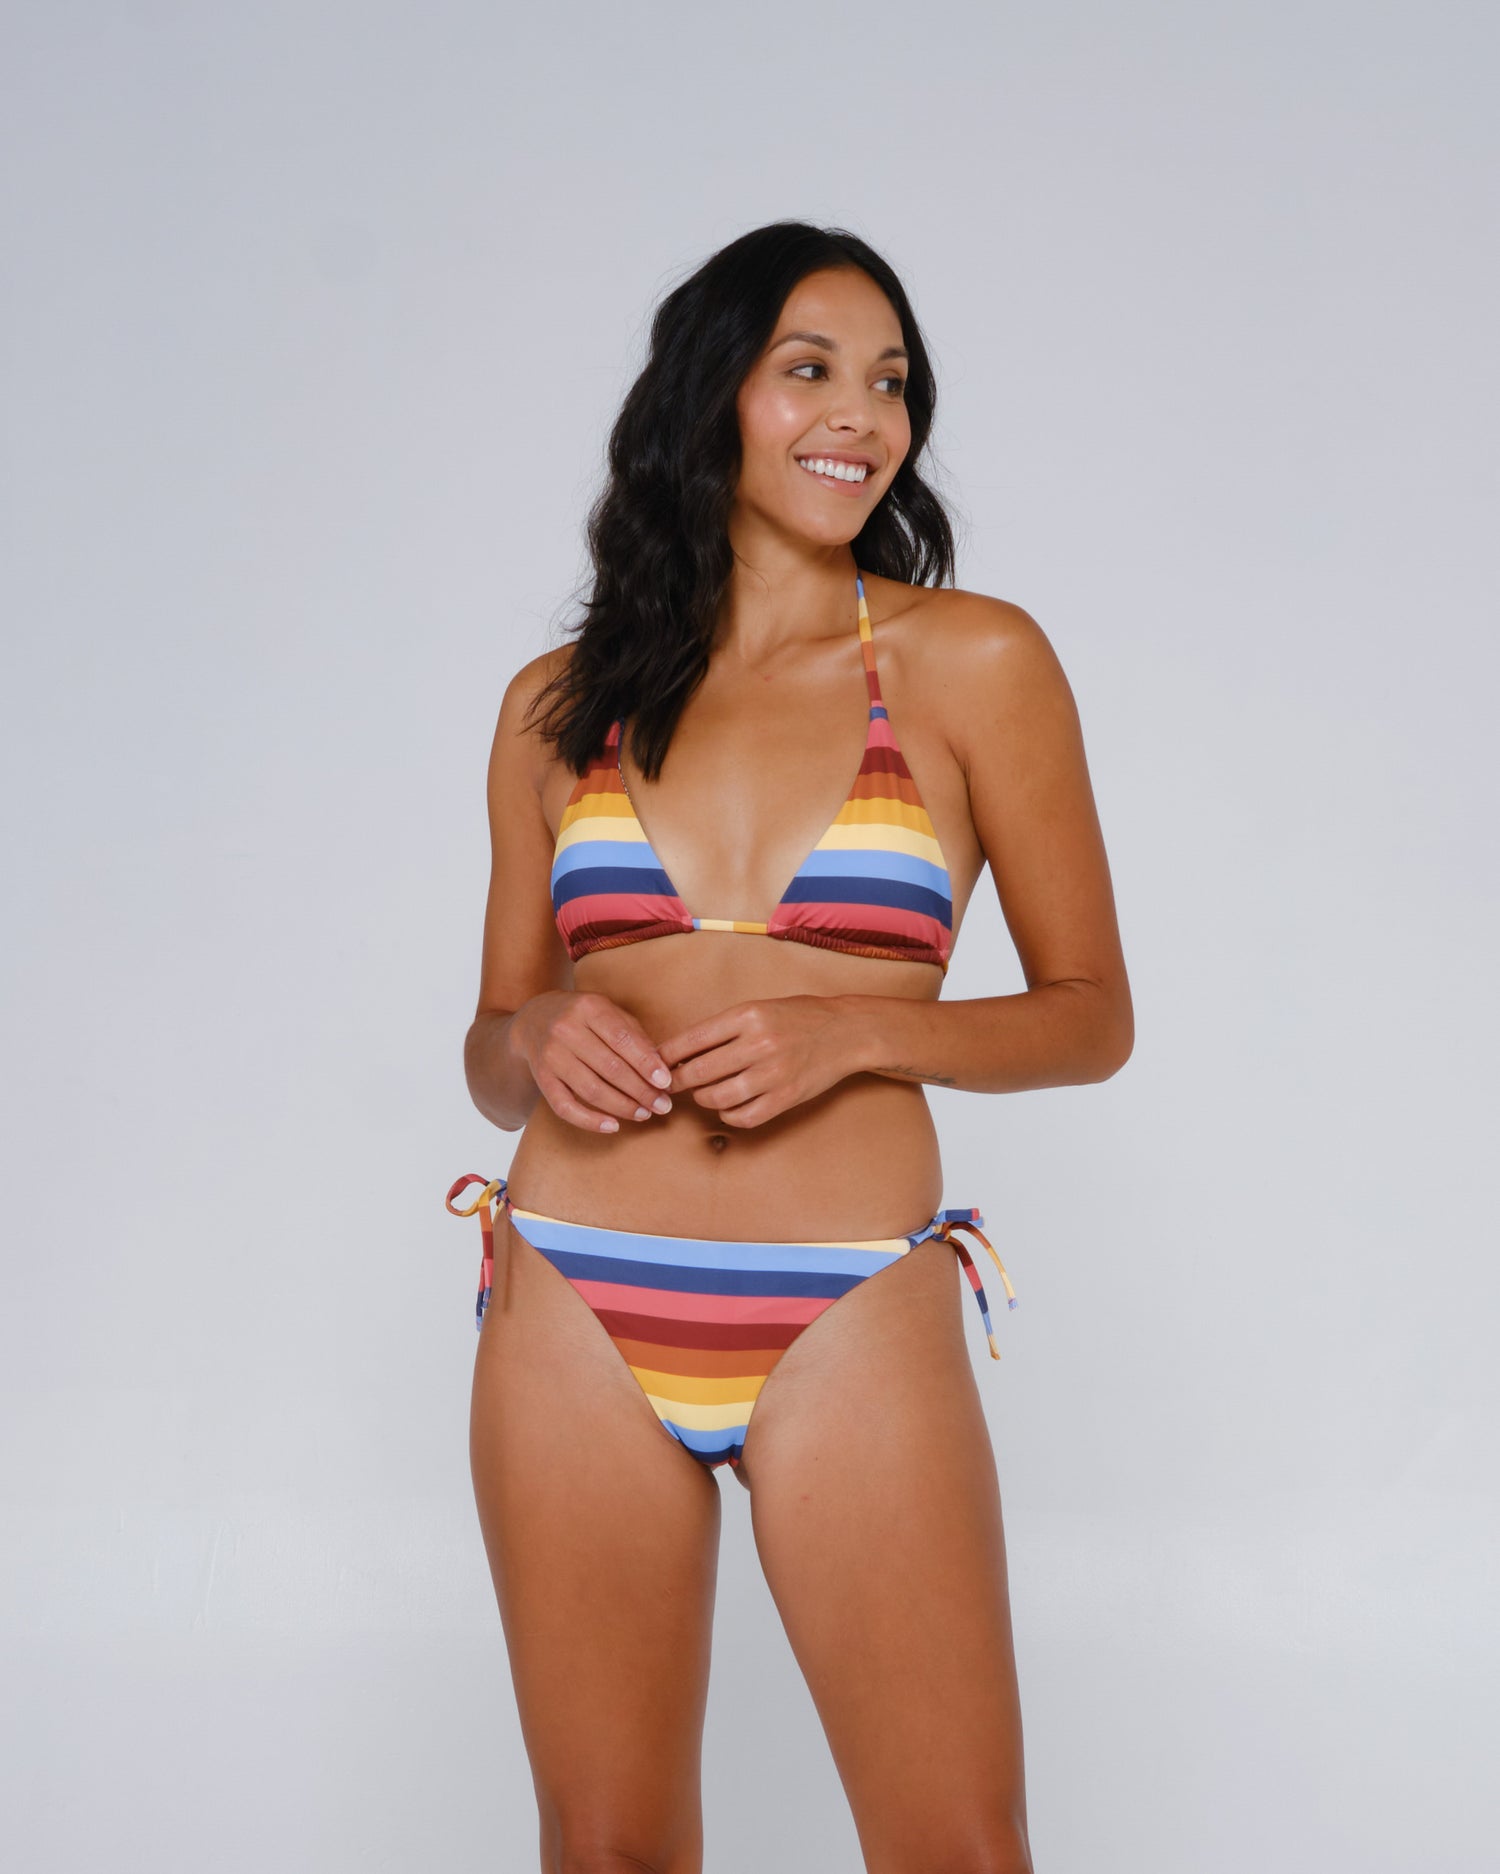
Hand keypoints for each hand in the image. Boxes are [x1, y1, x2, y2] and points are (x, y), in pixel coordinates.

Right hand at [508, 991, 674, 1133]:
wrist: (535, 1018)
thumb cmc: (584, 1018)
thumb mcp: (609, 1012)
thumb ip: (635, 1036)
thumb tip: (662, 1069)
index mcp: (589, 1008)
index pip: (623, 1039)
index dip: (646, 1063)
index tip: (666, 1082)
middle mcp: (566, 1029)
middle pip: (610, 1068)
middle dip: (641, 1091)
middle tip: (662, 1105)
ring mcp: (552, 1055)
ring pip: (591, 1089)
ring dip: (622, 1106)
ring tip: (644, 1114)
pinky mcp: (542, 1079)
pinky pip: (565, 1106)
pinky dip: (590, 1121)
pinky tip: (613, 1126)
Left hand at [657, 996, 861, 1128]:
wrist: (847, 1031)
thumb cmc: (799, 1017)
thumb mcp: (760, 1009)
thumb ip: (724, 1029)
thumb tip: (681, 1052)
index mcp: (748, 1015)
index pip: (692, 1039)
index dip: (666, 1056)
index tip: (655, 1064)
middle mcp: (759, 1043)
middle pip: (699, 1071)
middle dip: (677, 1081)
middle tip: (669, 1085)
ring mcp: (773, 1073)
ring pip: (717, 1097)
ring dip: (702, 1098)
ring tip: (702, 1093)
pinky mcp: (786, 1097)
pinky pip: (743, 1116)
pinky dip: (728, 1115)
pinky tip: (727, 1106)